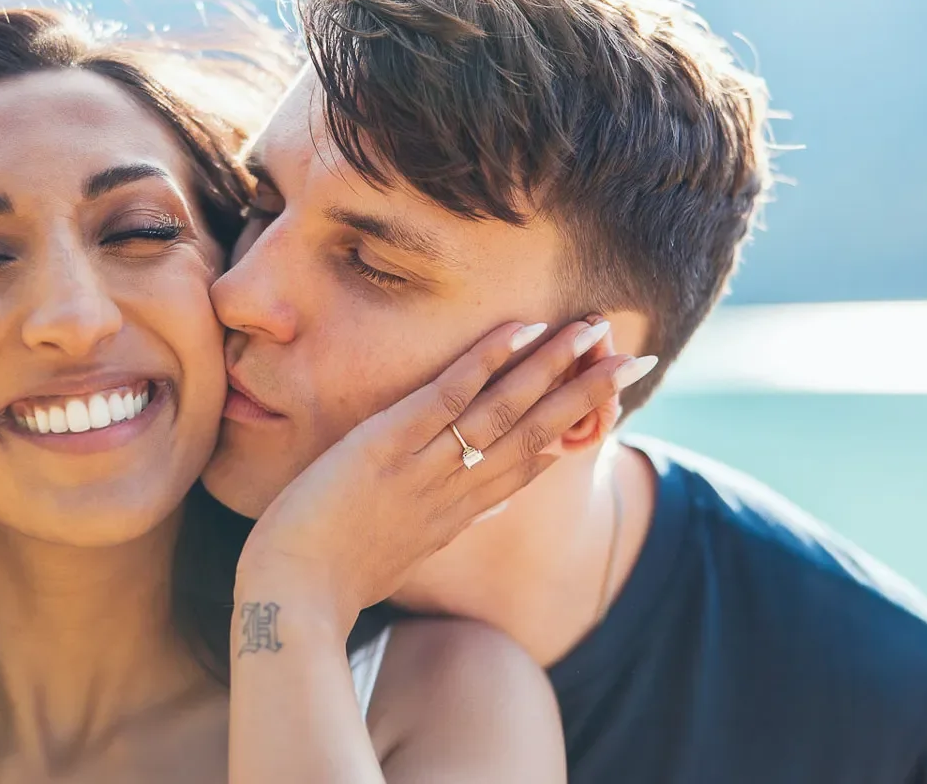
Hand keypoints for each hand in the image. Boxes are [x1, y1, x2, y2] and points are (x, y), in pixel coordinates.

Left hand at [235, 318, 655, 632]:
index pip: (526, 465)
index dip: (568, 431)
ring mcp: (425, 466)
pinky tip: (522, 329)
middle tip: (632, 355)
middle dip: (586, 393)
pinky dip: (487, 359)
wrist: (293, 599)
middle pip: (536, 433)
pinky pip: (448, 394)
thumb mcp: (397, 555)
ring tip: (594, 328)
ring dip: (554, 364)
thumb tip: (466, 512)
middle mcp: (455, 491)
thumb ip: (434, 525)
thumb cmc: (328, 580)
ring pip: (505, 407)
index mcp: (456, 516)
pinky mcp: (388, 445)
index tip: (603, 403)